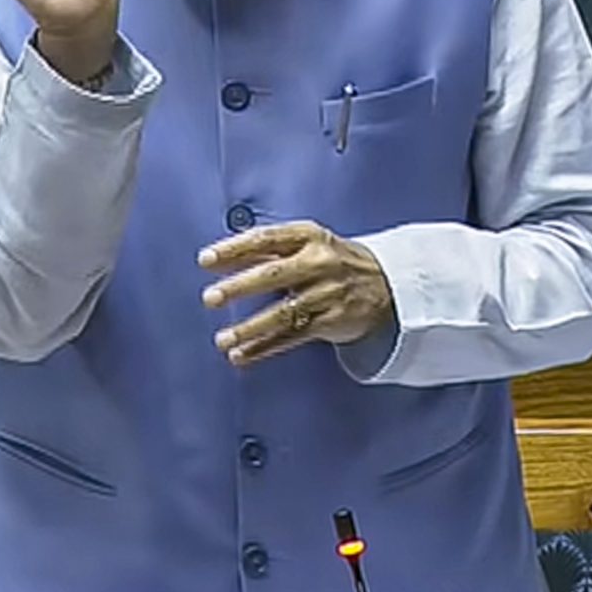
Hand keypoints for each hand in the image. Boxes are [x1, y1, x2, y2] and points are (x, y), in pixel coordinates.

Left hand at [198, 222, 395, 365]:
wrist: (385, 284)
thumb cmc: (333, 262)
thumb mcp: (307, 244)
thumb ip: (268, 250)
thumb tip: (219, 260)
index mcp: (309, 236)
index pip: (265, 239)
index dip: (234, 248)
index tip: (206, 260)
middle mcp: (319, 262)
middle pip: (274, 275)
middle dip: (240, 287)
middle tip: (210, 298)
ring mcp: (328, 293)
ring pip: (283, 313)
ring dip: (250, 328)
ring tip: (223, 339)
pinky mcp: (333, 320)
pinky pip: (293, 336)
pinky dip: (265, 348)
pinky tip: (243, 355)